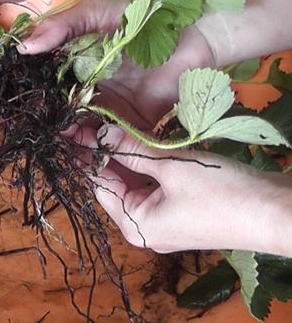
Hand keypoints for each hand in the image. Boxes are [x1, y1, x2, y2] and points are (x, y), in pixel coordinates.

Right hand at [19, 0, 215, 128]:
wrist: (197, 33)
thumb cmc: (145, 15)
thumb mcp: (95, 13)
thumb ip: (60, 26)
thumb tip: (22, 46)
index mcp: (79, 64)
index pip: (50, 84)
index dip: (35, 93)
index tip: (20, 104)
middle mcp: (92, 89)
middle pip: (64, 110)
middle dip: (50, 120)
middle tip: (35, 128)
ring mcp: (112, 108)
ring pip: (83, 128)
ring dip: (69, 136)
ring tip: (56, 140)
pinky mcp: (135, 124)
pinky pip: (112, 140)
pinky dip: (98, 147)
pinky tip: (82, 150)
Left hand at [75, 124, 291, 255]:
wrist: (276, 212)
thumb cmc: (221, 192)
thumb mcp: (172, 167)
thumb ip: (133, 150)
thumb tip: (101, 132)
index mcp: (135, 225)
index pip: (100, 183)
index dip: (88, 152)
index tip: (75, 125)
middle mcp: (145, 228)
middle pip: (116, 183)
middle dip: (107, 152)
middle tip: (93, 119)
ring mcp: (165, 221)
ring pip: (136, 182)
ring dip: (128, 155)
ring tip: (112, 123)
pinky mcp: (183, 209)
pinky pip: (156, 184)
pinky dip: (149, 163)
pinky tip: (141, 138)